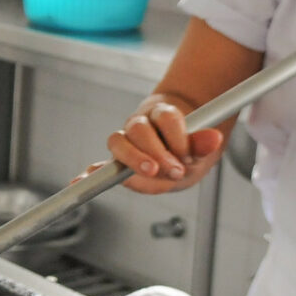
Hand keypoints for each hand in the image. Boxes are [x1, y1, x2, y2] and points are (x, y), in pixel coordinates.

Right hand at [99, 96, 225, 194]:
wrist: (175, 151)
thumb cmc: (185, 149)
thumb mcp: (199, 149)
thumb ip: (202, 144)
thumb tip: (214, 138)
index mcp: (161, 114)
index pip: (165, 118)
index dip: (177, 137)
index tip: (188, 156)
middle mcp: (139, 124)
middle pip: (139, 129)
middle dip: (156, 150)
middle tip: (175, 169)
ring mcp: (124, 142)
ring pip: (118, 141)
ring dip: (133, 158)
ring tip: (151, 171)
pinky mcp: (116, 162)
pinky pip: (98, 167)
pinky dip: (89, 174)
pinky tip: (80, 181)